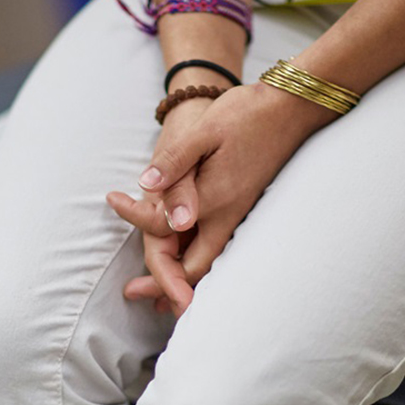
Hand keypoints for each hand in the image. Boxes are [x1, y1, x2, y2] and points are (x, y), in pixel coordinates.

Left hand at [109, 83, 335, 313]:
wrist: (291, 109)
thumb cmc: (247, 115)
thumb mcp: (204, 132)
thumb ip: (175, 162)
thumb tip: (145, 185)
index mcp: (214, 198)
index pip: (164, 226)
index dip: (134, 216)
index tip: (113, 198)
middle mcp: (228, 215)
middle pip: (193, 268)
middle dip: (162, 286)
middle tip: (133, 293)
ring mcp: (238, 215)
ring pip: (207, 262)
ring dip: (179, 279)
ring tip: (156, 295)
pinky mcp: (242, 209)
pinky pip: (216, 248)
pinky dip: (194, 262)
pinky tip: (182, 259)